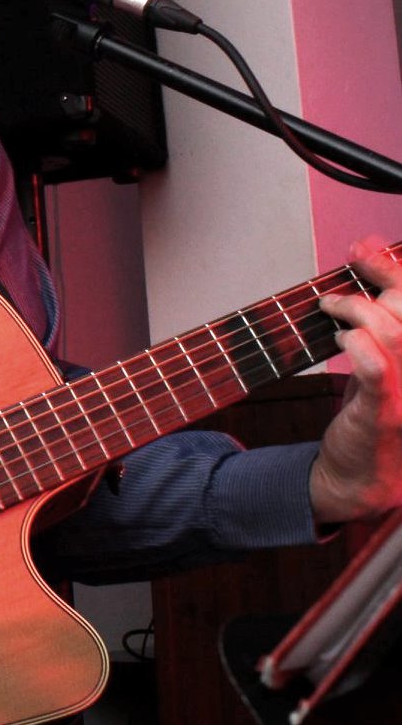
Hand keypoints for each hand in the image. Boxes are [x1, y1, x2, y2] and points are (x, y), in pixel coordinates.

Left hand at [311, 237, 401, 523]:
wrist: (365, 477)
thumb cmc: (376, 407)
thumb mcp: (383, 355)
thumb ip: (378, 309)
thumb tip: (364, 247)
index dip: (390, 267)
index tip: (360, 249)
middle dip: (372, 286)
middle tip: (336, 294)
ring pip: (393, 332)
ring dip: (355, 310)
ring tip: (331, 311)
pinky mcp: (386, 413)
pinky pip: (376, 369)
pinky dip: (355, 345)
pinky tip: (341, 341)